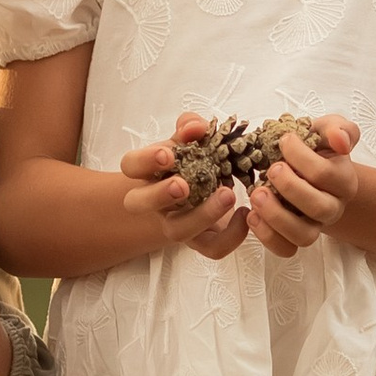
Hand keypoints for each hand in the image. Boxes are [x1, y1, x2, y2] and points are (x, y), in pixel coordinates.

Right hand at [120, 112, 253, 263]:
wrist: (198, 195)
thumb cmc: (190, 162)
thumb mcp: (188, 140)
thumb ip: (190, 128)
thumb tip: (195, 127)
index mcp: (148, 172)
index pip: (131, 165)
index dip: (145, 161)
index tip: (168, 155)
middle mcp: (155, 202)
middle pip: (140, 204)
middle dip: (160, 195)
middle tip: (183, 185)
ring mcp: (175, 224)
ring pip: (177, 231)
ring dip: (202, 215)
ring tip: (228, 194)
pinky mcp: (200, 241)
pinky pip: (212, 248)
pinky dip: (231, 235)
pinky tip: (244, 213)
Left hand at [247, 115, 361, 258]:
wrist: (308, 172)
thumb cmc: (316, 149)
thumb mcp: (327, 131)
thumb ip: (339, 129)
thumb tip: (340, 141)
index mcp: (344, 180)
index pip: (324, 173)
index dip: (299, 156)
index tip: (284, 140)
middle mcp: (333, 207)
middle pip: (319, 208)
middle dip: (290, 187)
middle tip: (270, 169)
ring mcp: (314, 226)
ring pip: (303, 236)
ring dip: (276, 216)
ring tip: (256, 195)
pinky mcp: (294, 238)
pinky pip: (286, 249)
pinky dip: (267, 236)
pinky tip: (251, 215)